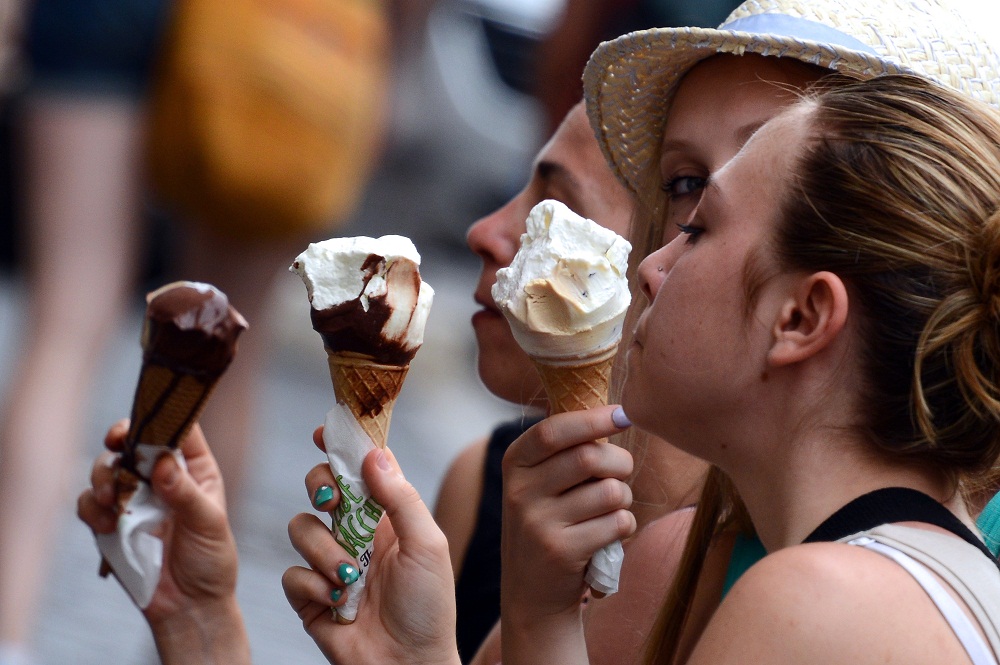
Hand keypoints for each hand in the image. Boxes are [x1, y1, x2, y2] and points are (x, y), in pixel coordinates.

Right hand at [77, 420, 248, 663]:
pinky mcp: (111, 522)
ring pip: (106, 469)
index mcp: (194, 469)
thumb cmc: (210, 560)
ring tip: (111, 500)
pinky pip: (89, 503)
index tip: (141, 420)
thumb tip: (161, 462)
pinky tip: (108, 525)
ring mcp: (134, 498)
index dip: (158, 417)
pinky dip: (92, 509)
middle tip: (114, 446)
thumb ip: (185, 493)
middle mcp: (162, 477)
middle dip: (118, 441)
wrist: (189, 605)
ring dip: (103, 478)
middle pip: (132, 442)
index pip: (176, 429)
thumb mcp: (209, 523)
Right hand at [283, 428, 459, 664]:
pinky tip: (338, 604)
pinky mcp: (310, 596)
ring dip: (325, 551)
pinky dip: (313, 586)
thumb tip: (374, 454)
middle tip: (332, 499)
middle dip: (320, 485)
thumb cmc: (429, 607)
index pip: (362, 469)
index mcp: (388, 516)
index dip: (343, 445)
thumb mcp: (427, 545)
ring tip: (351, 579)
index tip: (324, 431)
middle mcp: (356, 533)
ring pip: (300, 527)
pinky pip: (291, 573)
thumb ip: (401, 498)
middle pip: (321, 485)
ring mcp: (330, 563)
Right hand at [500, 405, 634, 663]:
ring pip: (610, 492)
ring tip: (609, 510)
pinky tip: (608, 536)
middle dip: (620, 462)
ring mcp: (537, 523)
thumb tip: (615, 410)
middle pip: (589, 458)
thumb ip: (566, 449)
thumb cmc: (550, 523)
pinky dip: (624, 526)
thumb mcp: (540, 483)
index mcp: (514, 464)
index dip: (593, 419)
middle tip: (622, 472)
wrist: (532, 595)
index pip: (553, 430)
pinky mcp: (560, 552)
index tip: (623, 414)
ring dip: (624, 499)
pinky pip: (617, 523)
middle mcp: (518, 492)